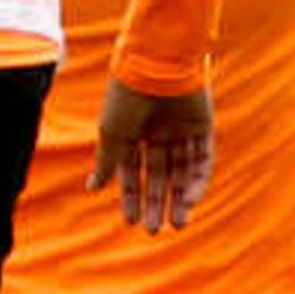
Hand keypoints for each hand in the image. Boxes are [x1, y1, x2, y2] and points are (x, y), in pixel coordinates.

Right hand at [92, 81, 214, 233]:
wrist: (156, 62)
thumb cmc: (128, 96)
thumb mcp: (112, 133)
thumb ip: (107, 163)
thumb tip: (92, 189)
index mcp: (132, 131)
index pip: (132, 171)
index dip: (132, 196)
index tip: (132, 222)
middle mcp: (157, 132)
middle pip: (159, 175)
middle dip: (157, 203)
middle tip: (156, 231)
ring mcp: (181, 129)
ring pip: (183, 171)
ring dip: (180, 198)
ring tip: (178, 224)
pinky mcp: (203, 125)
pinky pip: (202, 159)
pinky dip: (197, 180)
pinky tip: (190, 200)